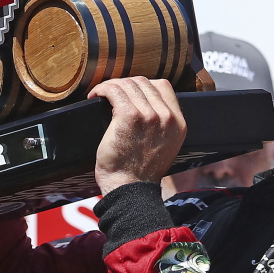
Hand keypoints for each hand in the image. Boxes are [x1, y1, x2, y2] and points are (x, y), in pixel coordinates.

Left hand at [88, 77, 186, 195]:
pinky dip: (102, 88)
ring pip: (128, 84)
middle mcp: (167, 117)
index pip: (163, 86)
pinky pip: (114, 90)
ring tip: (101, 94)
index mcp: (178, 123)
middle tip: (111, 94)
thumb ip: (161, 124)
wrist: (130, 190)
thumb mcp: (164, 145)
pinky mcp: (129, 116)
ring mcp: (149, 115)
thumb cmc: (140, 172)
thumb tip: (143, 103)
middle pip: (144, 82)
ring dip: (111, 85)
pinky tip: (95, 95)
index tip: (129, 93)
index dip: (143, 86)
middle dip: (125, 84)